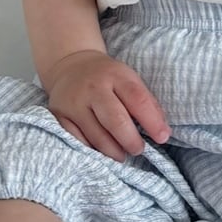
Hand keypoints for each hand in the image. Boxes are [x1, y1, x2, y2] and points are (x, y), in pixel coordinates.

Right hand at [44, 50, 171, 161]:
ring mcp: (74, 102)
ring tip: (122, 154)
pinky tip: (101, 152)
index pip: (137, 99)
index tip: (163, 137)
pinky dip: (92, 150)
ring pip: (96, 136)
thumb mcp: (129, 80)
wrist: (70, 68)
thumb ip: (146, 103)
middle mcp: (93, 88)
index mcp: (116, 75)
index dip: (152, 122)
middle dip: (131, 141)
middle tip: (138, 149)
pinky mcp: (59, 116)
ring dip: (113, 151)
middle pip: (115, 121)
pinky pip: (77, 141)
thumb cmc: (107, 79)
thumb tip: (162, 132)